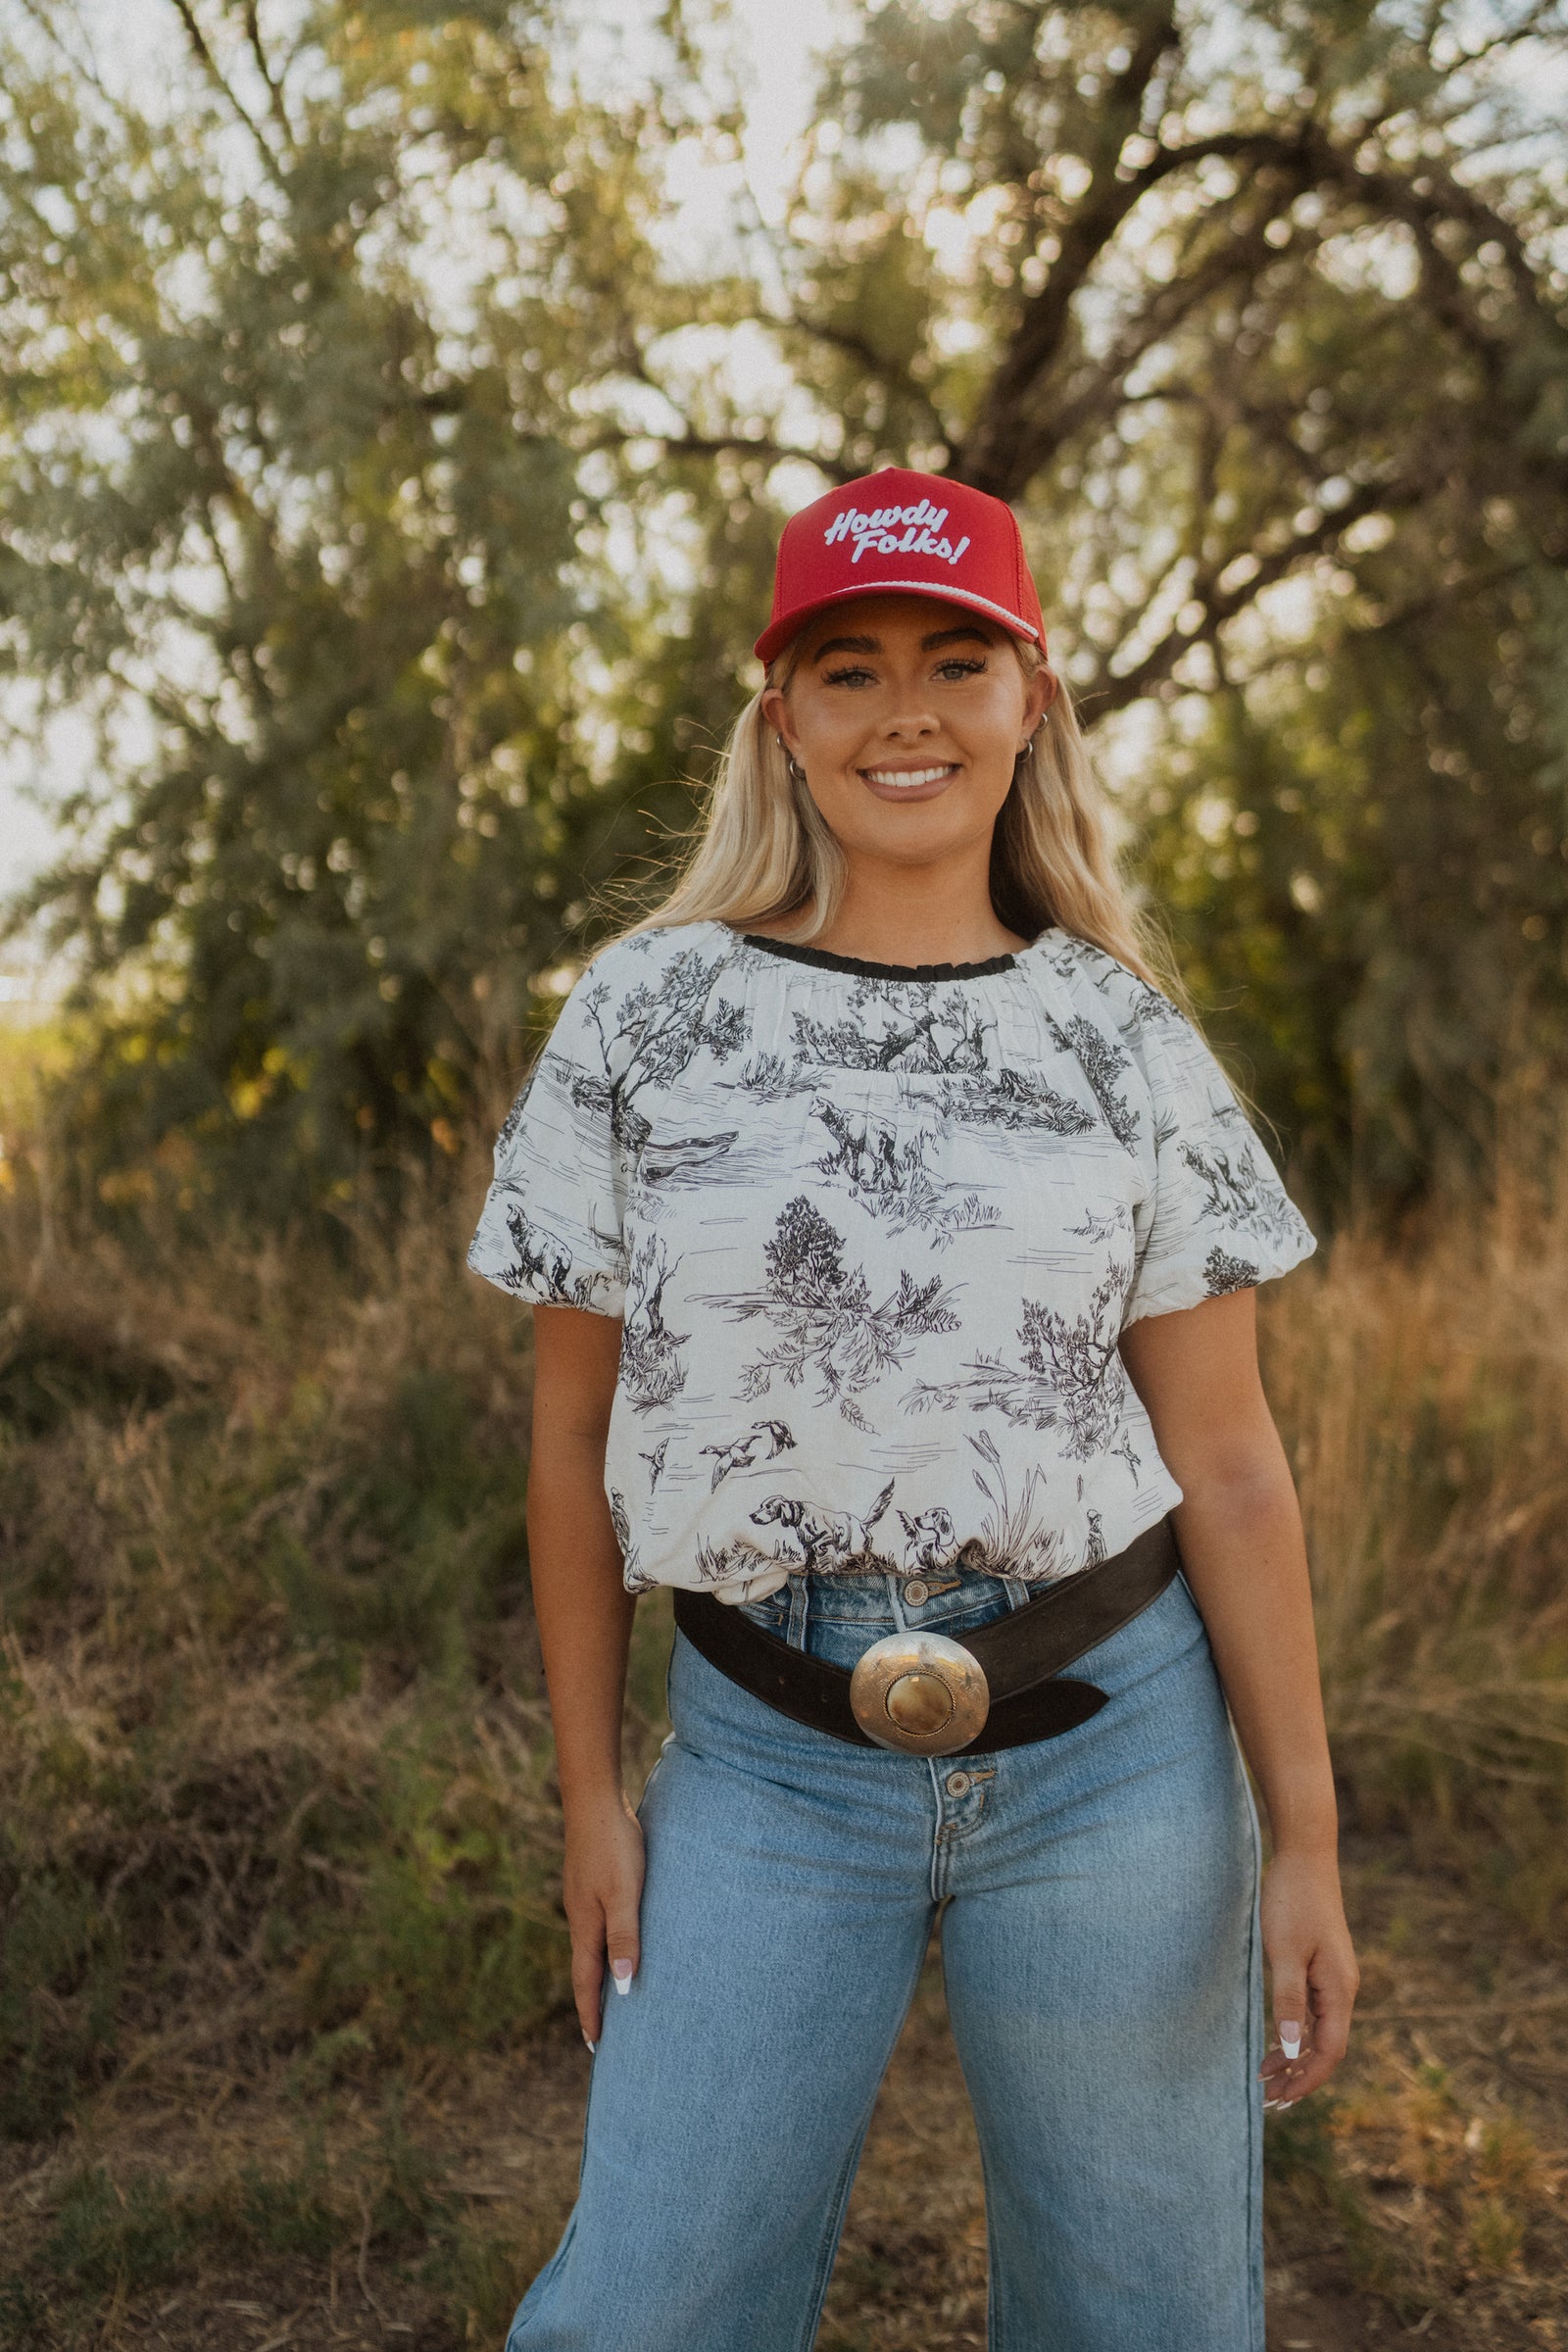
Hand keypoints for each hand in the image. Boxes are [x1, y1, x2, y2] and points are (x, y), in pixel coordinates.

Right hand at [562, 1789, 644, 2050]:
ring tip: (607, 1996)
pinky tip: (611, 1942)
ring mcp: (582, 1899)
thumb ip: (624, 1935)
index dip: (592, 2014)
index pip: (587, 1982)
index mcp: (586, 1926)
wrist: (594, 1801)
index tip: (596, 2047)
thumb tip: (621, 1983)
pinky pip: (594, 1928)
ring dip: (596, 1975)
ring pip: (588, 1948)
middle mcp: (579, 1918)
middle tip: (600, 2035)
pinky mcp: (589, 1883)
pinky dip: (600, 1948)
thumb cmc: (614, 1847)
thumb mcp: (623, 1893)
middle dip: (591, 2002)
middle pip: (584, 1969)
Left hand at [1258, 1846, 1358, 2107]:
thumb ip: (1289, 2001)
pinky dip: (1296, 2033)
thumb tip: (1294, 2051)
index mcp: (1339, 1989)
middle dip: (1300, 2077)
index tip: (1280, 2099)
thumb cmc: (1292, 1900)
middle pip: (1327, 2048)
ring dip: (1296, 2057)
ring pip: (1320, 2032)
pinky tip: (1277, 2042)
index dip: (1306, 2079)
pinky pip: (1314, 2013)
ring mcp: (1334, 1977)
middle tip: (1268, 2099)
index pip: (1329, 2052)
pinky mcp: (1322, 1966)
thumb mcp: (1284, 1951)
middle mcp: (1343, 1988)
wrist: (1304, 1856)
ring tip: (1266, 2077)